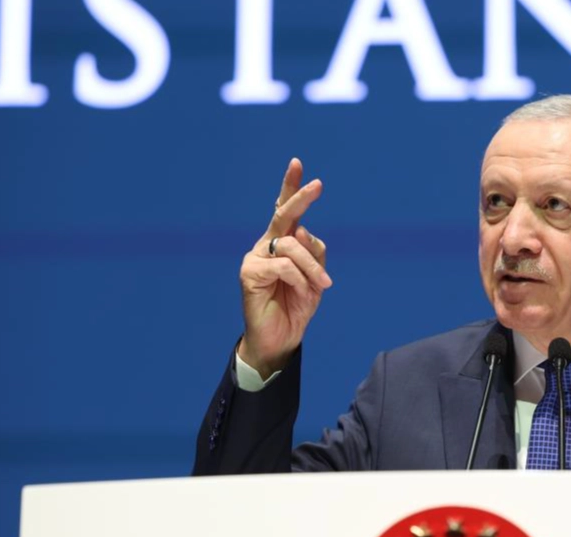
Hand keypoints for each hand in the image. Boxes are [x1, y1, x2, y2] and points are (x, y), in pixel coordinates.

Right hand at [237, 158, 331, 377]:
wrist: (280, 339)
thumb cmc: (296, 307)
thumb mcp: (315, 278)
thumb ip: (314, 254)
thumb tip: (304, 231)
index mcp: (283, 243)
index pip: (285, 210)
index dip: (291, 187)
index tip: (297, 163)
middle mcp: (267, 245)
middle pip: (283, 215)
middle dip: (300, 198)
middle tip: (318, 185)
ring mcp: (255, 258)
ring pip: (292, 245)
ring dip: (312, 267)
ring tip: (321, 287)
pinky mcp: (249, 273)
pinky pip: (284, 266)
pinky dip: (299, 279)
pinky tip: (302, 292)